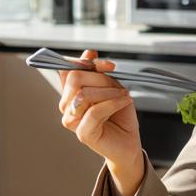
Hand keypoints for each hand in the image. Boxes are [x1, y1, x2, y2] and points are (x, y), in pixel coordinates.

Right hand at [57, 49, 144, 195]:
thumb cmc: (119, 116)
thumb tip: (89, 52)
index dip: (84, 62)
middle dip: (100, 78)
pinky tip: (125, 101)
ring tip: (123, 96)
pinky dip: (113, 103)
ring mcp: (72, 120)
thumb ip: (97, 72)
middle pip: (75, 79)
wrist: (128, 142)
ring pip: (84, 94)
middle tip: (118, 86)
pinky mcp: (82, 133)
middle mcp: (67, 106)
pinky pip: (94, 111)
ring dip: (109, 92)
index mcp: (71, 93)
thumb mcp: (111, 87)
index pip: (66, 70)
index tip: (107, 65)